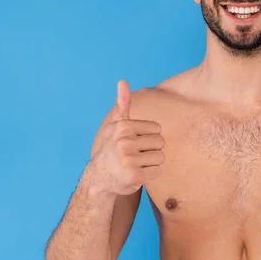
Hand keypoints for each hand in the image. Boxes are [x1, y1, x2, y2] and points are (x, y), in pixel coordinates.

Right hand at [89, 80, 164, 195]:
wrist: (100, 178)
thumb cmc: (112, 148)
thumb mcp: (116, 125)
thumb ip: (122, 104)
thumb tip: (123, 81)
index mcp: (123, 127)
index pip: (157, 129)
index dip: (148, 137)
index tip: (134, 142)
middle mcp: (125, 142)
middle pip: (160, 143)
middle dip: (151, 150)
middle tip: (135, 155)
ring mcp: (129, 160)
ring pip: (160, 157)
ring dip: (151, 163)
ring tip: (136, 164)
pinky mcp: (134, 176)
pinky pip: (157, 171)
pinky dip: (150, 175)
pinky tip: (136, 174)